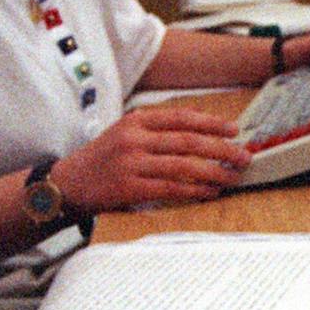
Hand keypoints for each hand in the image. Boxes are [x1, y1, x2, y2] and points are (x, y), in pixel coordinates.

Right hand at [50, 107, 249, 213]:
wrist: (66, 184)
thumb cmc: (101, 159)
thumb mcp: (124, 132)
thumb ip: (156, 128)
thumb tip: (198, 122)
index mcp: (135, 121)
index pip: (181, 118)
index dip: (211, 123)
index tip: (234, 130)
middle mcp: (134, 139)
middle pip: (187, 141)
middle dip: (220, 148)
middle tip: (243, 155)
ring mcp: (131, 163)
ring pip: (183, 165)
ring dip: (213, 171)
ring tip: (232, 176)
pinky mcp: (129, 187)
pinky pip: (171, 189)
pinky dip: (194, 190)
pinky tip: (210, 191)